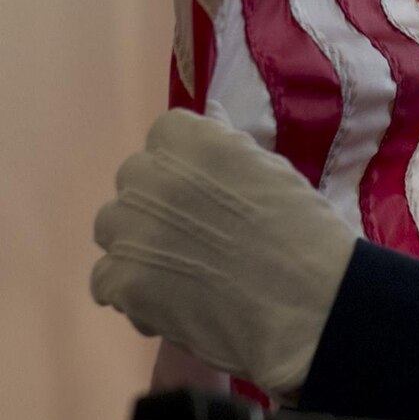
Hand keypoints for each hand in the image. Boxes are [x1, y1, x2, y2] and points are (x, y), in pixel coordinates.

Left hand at [90, 111, 356, 395]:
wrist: (311, 304)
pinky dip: (132, 292)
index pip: (166, 135)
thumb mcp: (276, 173)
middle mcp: (153, 176)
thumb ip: (231, 146)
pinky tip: (172, 305)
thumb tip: (212, 114)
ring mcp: (132, 230)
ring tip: (180, 272)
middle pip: (135, 180)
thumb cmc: (308, 235)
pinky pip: (106, 279)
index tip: (209, 189)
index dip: (186, 164)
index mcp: (196, 142)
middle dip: (159, 202)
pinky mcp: (121, 281)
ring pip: (112, 227)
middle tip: (199, 235)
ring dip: (138, 243)